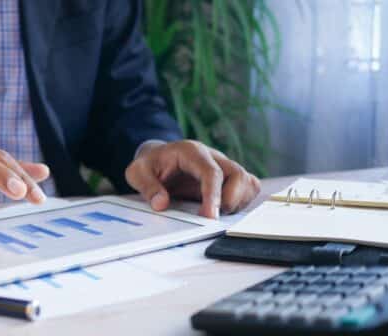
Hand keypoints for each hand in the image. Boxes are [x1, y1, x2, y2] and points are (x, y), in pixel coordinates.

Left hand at [125, 140, 259, 218]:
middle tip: (209, 217)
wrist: (158, 158)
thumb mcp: (137, 172)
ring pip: (248, 182)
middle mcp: (213, 157)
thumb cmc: (150, 165)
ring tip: (215, 212)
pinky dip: (242, 201)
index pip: (212, 172)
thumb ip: (147, 186)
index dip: (214, 195)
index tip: (210, 217)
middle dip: (229, 200)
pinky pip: (250, 187)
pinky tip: (224, 209)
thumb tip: (161, 204)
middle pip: (238, 175)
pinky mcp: (230, 177)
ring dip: (237, 203)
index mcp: (192, 152)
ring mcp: (224, 166)